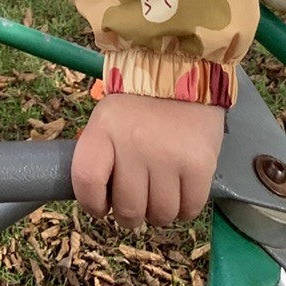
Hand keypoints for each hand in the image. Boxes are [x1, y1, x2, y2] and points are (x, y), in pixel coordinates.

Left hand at [72, 95, 224, 228]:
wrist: (182, 69)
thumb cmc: (139, 104)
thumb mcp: (108, 120)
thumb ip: (101, 157)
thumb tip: (101, 203)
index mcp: (104, 129)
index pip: (86, 181)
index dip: (92, 203)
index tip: (102, 204)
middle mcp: (133, 143)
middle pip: (128, 210)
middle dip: (131, 212)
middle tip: (139, 195)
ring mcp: (168, 156)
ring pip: (160, 215)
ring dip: (160, 210)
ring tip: (161, 187)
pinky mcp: (198, 165)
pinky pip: (189, 210)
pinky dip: (185, 207)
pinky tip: (182, 186)